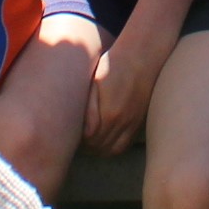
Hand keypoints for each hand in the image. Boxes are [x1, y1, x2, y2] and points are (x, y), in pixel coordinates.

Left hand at [82, 30, 169, 154]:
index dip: (76, 137)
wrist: (140, 58)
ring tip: (86, 142)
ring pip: (111, 150)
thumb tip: (79, 127)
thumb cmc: (113, 66)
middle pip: (99, 146)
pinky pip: (123, 145)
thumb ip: (87, 108)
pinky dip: (111, 148)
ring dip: (97, 149)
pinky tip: (102, 141)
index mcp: (109, 112)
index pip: (88, 138)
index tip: (68, 131)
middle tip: (74, 138)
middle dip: (85, 145)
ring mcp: (132, 124)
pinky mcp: (138, 122)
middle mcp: (122, 122)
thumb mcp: (94, 83)